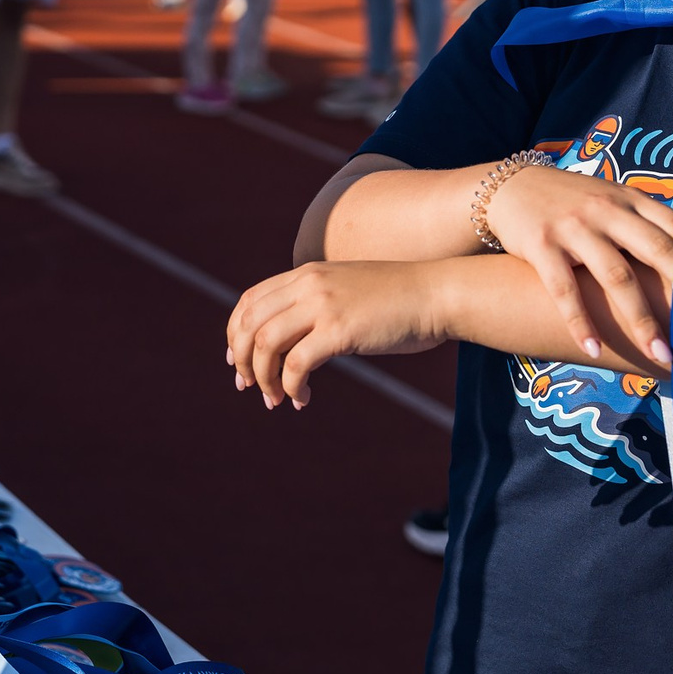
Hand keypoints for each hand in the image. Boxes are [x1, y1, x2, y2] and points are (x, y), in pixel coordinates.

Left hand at [226, 262, 447, 409]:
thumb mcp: (347, 291)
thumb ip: (318, 305)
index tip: (238, 362)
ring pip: (265, 344)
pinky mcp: (340, 330)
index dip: (235, 334)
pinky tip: (303, 399)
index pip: (249, 301)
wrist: (437, 294)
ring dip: (263, 378)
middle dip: (241, 361)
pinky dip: (291, 387)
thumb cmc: (399, 300)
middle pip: (249, 324)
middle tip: (249, 387)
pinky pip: (296, 364)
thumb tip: (295, 338)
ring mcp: (323, 305)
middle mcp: (308, 284)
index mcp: (306, 274)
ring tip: (275, 399)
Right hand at [481, 165, 672, 365]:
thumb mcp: (611, 199)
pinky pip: (564, 290)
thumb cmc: (570, 201)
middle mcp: (606, 210)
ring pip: (616, 278)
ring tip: (662, 354)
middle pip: (656, 252)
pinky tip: (593, 350)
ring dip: (641, 321)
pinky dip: (580, 323)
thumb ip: (644, 222)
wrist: (510, 187)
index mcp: (629, 200)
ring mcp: (574, 228)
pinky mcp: (541, 246)